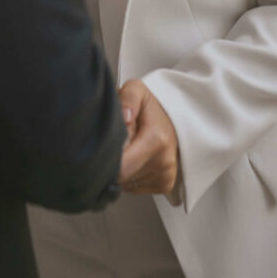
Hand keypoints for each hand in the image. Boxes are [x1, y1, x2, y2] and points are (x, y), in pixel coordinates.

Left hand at [117, 79, 178, 195]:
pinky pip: (134, 187)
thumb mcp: (137, 90)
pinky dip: (129, 176)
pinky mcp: (164, 185)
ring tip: (127, 149)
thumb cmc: (150, 107)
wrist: (173, 119)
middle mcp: (163, 161)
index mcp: (156, 139)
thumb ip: (128, 97)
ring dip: (121, 169)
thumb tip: (124, 116)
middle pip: (121, 176)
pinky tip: (134, 159)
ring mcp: (165, 176)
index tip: (104, 144)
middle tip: (114, 144)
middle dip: (112, 162)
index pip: (121, 165)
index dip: (106, 156)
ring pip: (126, 184)